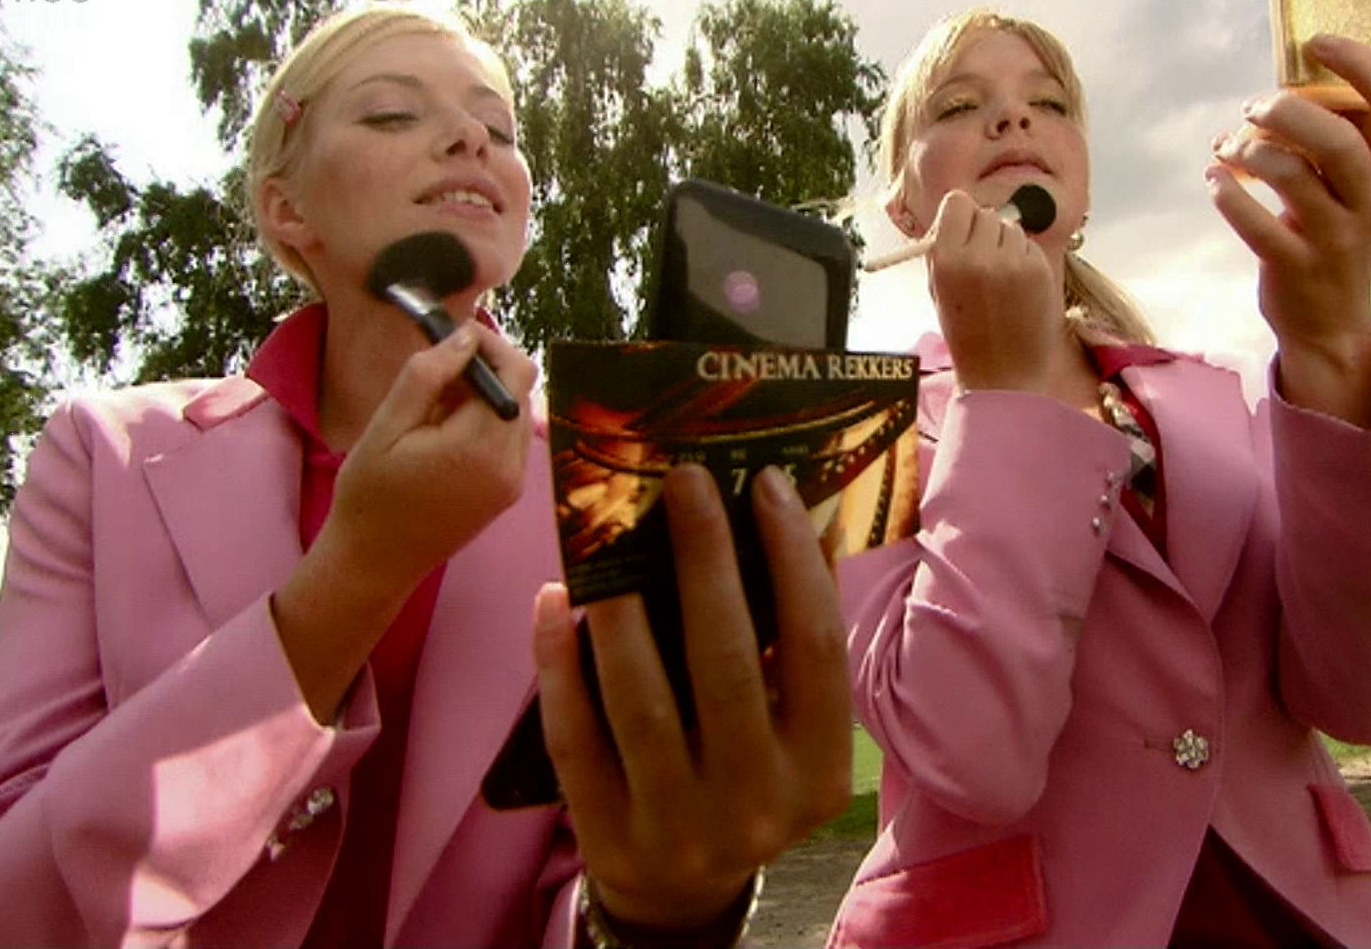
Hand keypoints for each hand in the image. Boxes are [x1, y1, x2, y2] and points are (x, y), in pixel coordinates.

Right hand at [320, 321, 537, 584]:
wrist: (374, 562)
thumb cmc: (369, 496)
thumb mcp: (386, 427)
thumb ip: (427, 377)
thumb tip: (464, 338)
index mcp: (482, 447)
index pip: (515, 371)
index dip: (488, 344)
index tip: (450, 338)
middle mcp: (511, 465)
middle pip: (520, 389)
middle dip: (483, 370)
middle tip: (434, 375)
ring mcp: (513, 482)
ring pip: (515, 412)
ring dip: (483, 397)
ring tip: (433, 410)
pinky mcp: (508, 491)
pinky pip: (509, 438)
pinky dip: (484, 423)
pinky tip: (444, 435)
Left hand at [533, 464, 851, 931]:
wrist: (683, 891)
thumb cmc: (745, 777)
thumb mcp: (792, 730)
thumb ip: (796, 646)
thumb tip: (796, 520)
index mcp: (817, 769)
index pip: (815, 648)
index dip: (793, 561)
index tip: (768, 483)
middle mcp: (756, 802)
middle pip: (728, 665)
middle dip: (706, 561)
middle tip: (685, 480)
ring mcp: (678, 824)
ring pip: (643, 703)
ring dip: (623, 611)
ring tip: (612, 538)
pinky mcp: (607, 833)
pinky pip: (574, 737)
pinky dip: (558, 665)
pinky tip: (553, 602)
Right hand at [926, 189, 1065, 393]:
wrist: (1003, 375)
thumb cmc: (966, 333)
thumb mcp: (938, 290)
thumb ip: (944, 249)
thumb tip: (958, 212)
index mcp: (946, 260)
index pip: (957, 202)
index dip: (960, 217)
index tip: (963, 234)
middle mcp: (979, 256)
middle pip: (985, 213)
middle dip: (984, 233)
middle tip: (984, 263)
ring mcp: (1013, 262)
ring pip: (1010, 227)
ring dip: (1006, 244)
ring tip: (1002, 279)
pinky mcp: (1040, 270)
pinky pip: (1029, 245)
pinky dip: (1025, 258)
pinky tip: (1020, 287)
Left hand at [1207, 34, 1370, 423]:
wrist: (1330, 320)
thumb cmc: (1346, 231)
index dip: (1363, 65)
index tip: (1318, 42)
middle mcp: (1370, 198)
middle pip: (1340, 141)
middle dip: (1288, 113)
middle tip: (1253, 106)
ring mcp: (1335, 236)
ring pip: (1294, 178)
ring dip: (1250, 152)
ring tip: (1227, 148)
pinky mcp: (1296, 266)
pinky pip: (1259, 227)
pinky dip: (1228, 196)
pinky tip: (1215, 178)